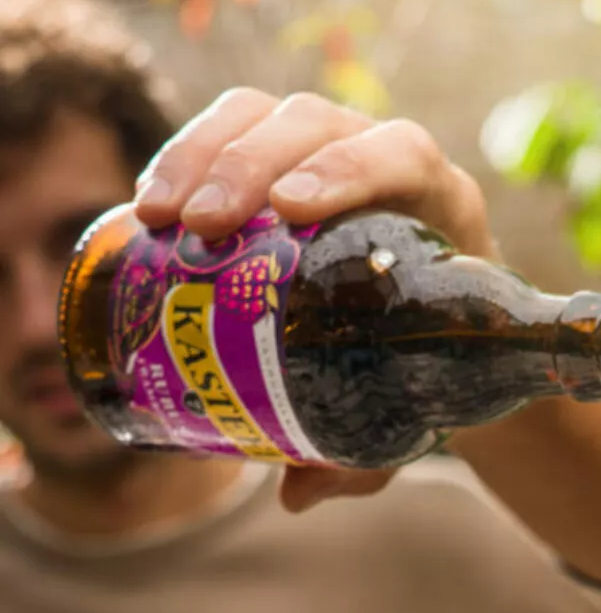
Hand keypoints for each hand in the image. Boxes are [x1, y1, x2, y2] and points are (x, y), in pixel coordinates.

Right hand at [133, 88, 493, 514]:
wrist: (440, 339)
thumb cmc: (430, 369)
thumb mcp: (412, 414)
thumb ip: (367, 456)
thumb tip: (295, 495)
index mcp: (439, 208)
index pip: (401, 155)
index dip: (346, 169)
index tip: (291, 210)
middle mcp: (385, 160)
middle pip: (315, 126)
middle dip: (248, 166)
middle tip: (200, 227)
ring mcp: (330, 148)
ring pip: (264, 117)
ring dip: (202, 155)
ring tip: (159, 217)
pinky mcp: (281, 156)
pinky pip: (231, 131)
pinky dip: (186, 157)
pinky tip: (149, 208)